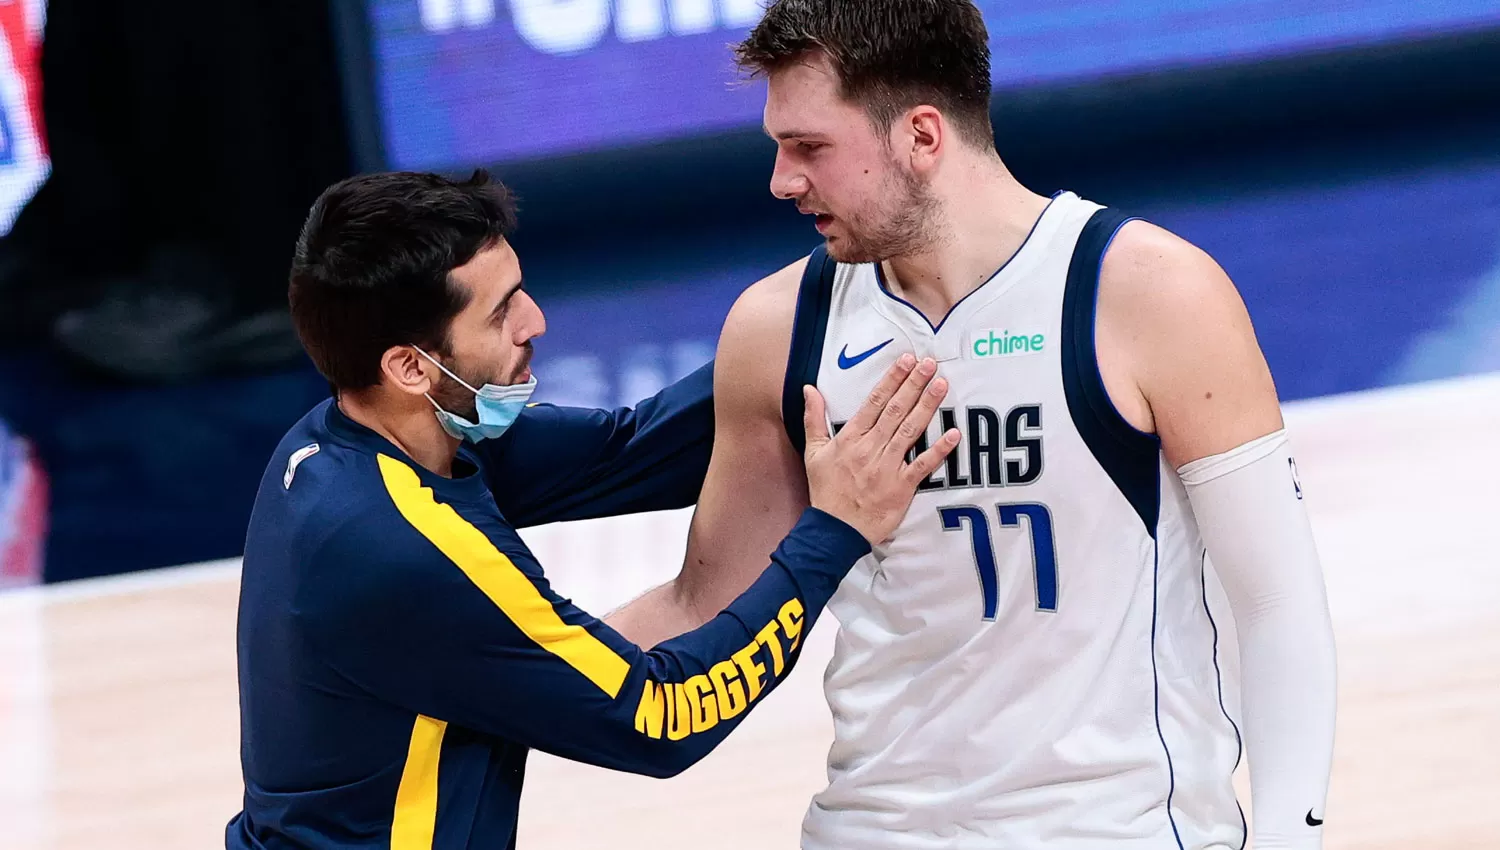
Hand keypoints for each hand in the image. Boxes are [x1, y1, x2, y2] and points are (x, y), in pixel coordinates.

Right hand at [802, 355, 959, 543]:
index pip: (873, 402)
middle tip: (930, 363)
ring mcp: (886, 468)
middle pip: (895, 410)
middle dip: (913, 385)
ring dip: (927, 407)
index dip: (891, 379)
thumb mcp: (813, 452)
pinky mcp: (901, 487)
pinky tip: (954, 434)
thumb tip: (809, 389)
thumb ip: (813, 418)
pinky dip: (938, 450)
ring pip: (909, 431)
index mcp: (849, 438)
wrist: (833, 530)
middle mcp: (869, 449)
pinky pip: (922, 466)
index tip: (906, 360)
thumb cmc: (826, 490)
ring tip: (941, 385)